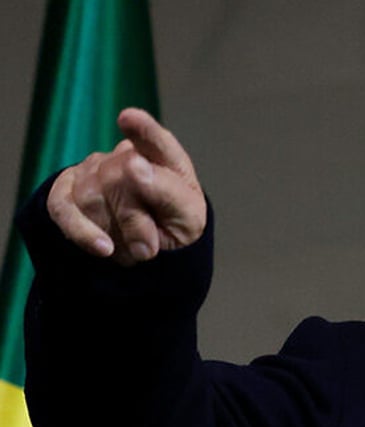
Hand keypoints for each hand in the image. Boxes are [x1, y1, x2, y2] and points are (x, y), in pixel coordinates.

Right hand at [47, 108, 205, 265]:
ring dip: (115, 232)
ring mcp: (93, 170)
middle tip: (150, 247)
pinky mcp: (66, 191)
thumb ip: (166, 192)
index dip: (143, 130)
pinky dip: (83, 232)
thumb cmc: (175, 230)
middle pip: (117, 177)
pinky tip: (103, 248)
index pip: (156, 141)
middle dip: (133, 220)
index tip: (128, 119)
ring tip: (133, 248)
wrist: (151, 255)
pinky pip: (63, 207)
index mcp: (166, 161)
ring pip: (90, 195)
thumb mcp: (187, 218)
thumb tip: (133, 164)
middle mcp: (127, 157)